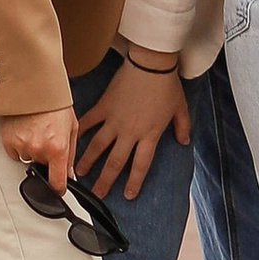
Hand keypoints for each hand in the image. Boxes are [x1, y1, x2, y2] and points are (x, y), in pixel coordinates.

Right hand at [0, 104, 76, 191]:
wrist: (35, 86)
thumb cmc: (55, 103)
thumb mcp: (72, 128)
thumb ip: (71, 154)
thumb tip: (69, 175)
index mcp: (58, 147)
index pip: (56, 182)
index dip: (58, 189)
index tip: (57, 190)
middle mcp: (38, 149)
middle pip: (42, 167)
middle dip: (47, 157)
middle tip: (49, 137)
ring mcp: (22, 145)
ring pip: (28, 159)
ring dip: (33, 150)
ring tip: (38, 130)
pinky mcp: (8, 141)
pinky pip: (15, 153)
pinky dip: (20, 145)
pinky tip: (26, 130)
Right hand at [75, 59, 190, 199]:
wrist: (151, 64)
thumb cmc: (167, 85)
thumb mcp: (180, 108)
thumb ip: (182, 127)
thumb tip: (184, 141)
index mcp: (149, 135)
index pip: (140, 166)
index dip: (133, 182)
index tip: (128, 195)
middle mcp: (130, 132)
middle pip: (115, 163)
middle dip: (105, 181)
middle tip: (97, 195)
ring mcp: (115, 120)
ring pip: (98, 147)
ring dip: (88, 162)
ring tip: (79, 174)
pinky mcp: (105, 106)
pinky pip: (90, 122)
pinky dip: (81, 131)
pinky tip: (73, 141)